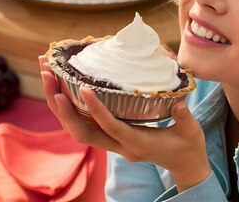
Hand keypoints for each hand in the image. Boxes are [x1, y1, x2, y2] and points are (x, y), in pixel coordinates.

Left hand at [38, 55, 211, 191]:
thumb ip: (184, 117)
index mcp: (137, 144)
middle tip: (48, 73)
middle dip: (60, 104)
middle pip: (80, 130)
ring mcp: (112, 143)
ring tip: (46, 72)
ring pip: (75, 126)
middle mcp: (118, 146)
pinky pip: (82, 122)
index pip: (111, 128)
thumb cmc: (189, 147)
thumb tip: (177, 101)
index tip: (84, 88)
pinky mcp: (110, 137)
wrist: (185, 166)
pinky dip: (68, 104)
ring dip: (57, 102)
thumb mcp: (192, 132)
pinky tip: (61, 83)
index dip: (96, 109)